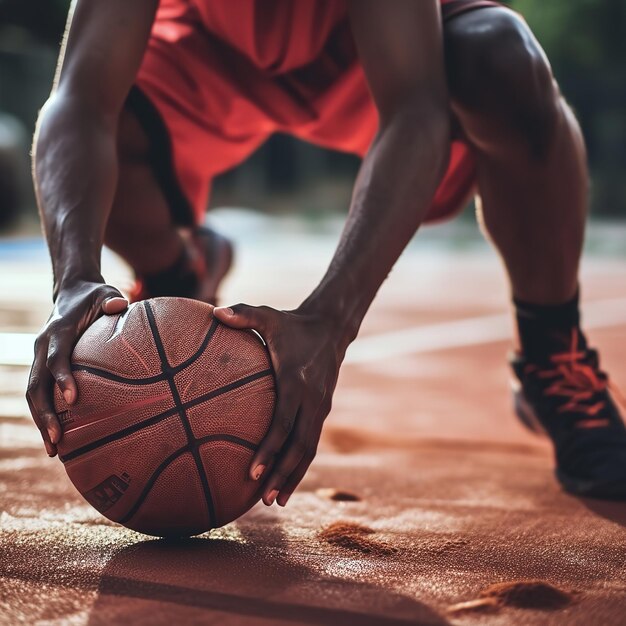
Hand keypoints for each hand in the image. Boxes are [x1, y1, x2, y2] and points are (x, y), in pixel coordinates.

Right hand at [26, 281, 127, 456]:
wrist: (72, 291)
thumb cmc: (95, 296)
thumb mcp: (105, 292)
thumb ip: (112, 299)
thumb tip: (120, 306)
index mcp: (57, 330)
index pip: (56, 356)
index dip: (62, 377)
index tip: (73, 399)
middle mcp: (42, 345)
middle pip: (36, 384)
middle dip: (44, 413)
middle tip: (58, 439)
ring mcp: (38, 357)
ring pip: (32, 394)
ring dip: (41, 421)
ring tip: (54, 450)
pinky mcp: (41, 365)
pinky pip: (39, 394)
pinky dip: (44, 415)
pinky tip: (57, 438)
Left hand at [213, 304, 346, 506]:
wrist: (333, 326)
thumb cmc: (293, 323)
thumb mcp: (270, 315)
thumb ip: (244, 313)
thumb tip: (214, 312)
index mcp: (297, 382)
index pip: (284, 423)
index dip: (269, 450)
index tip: (252, 472)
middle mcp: (313, 400)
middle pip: (300, 446)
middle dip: (283, 475)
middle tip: (264, 500)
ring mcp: (320, 408)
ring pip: (309, 450)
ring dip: (294, 477)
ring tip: (276, 502)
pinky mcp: (322, 410)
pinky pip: (311, 442)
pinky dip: (300, 465)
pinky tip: (286, 481)